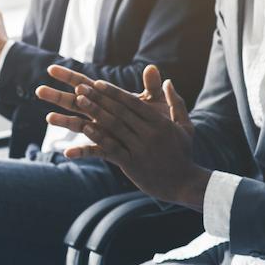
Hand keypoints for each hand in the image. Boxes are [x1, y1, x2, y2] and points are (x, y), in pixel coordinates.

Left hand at [37, 64, 208, 206]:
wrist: (183, 183)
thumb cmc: (183, 153)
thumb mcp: (185, 126)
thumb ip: (176, 103)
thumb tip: (168, 81)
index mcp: (161, 123)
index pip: (133, 103)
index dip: (114, 92)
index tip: (98, 83)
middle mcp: (150, 133)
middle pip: (120, 111)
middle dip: (99, 98)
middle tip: (81, 87)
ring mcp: (140, 149)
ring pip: (114, 127)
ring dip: (95, 112)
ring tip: (79, 101)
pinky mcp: (132, 164)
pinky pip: (112, 148)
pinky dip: (98, 137)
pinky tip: (85, 128)